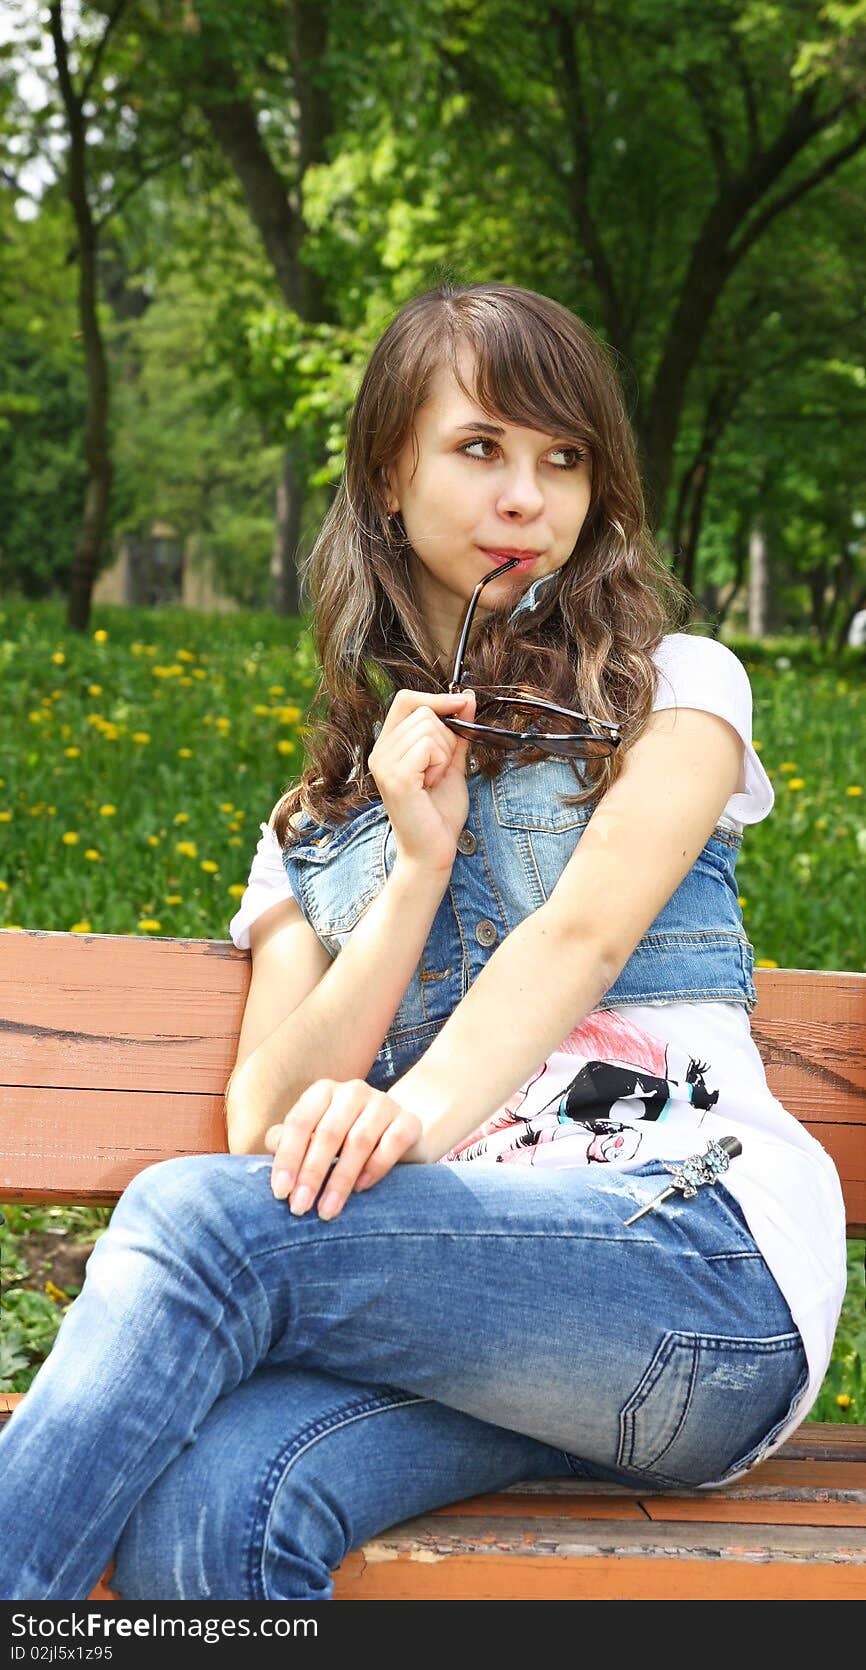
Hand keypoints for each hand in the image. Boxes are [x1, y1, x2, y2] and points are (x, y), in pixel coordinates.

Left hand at [264, 1078, 425, 1217]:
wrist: (396, 1134)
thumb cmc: (344, 1140)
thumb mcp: (314, 1138)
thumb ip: (289, 1141)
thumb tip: (272, 1146)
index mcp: (323, 1092)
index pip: (300, 1123)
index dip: (288, 1158)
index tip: (280, 1192)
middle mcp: (353, 1091)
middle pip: (328, 1133)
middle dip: (311, 1174)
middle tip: (300, 1207)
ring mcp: (384, 1104)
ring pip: (358, 1142)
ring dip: (340, 1180)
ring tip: (327, 1210)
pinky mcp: (409, 1121)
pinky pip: (391, 1144)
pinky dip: (375, 1168)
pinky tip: (361, 1188)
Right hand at [367, 687, 476, 873]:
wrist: (433, 852)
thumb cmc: (440, 813)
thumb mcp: (452, 764)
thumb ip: (457, 732)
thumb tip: (468, 698)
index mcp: (388, 746)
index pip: (406, 699)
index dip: (436, 697)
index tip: (463, 703)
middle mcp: (379, 752)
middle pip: (423, 712)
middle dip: (446, 737)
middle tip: (440, 770)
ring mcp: (384, 763)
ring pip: (429, 727)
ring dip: (444, 754)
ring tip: (434, 780)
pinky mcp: (395, 777)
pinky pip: (428, 746)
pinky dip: (440, 763)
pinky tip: (431, 784)